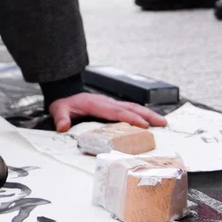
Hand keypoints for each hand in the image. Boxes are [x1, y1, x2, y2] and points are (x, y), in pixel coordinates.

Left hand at [48, 92, 166, 132]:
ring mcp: (111, 104)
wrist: (65, 94)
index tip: (143, 124)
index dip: (130, 118)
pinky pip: (129, 110)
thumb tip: (63, 127)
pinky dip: (142, 114)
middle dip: (147, 115)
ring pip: (133, 107)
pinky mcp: (112, 107)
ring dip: (148, 114)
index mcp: (96, 104)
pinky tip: (150, 121)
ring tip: (163, 122)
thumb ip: (61, 118)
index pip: (117, 112)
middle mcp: (107, 102)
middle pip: (130, 107)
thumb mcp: (59, 110)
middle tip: (162, 123)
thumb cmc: (64, 104)